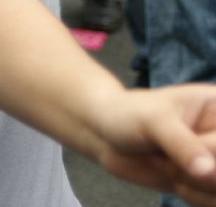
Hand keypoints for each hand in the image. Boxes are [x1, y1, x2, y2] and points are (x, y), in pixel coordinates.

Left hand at [91, 84, 215, 204]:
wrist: (108, 134)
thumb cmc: (128, 114)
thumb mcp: (153, 121)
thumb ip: (182, 144)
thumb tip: (207, 172)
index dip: (208, 152)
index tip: (175, 149)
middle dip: (198, 173)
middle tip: (167, 158)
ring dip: (195, 187)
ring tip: (168, 164)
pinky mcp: (211, 182)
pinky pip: (215, 202)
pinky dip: (195, 197)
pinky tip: (176, 181)